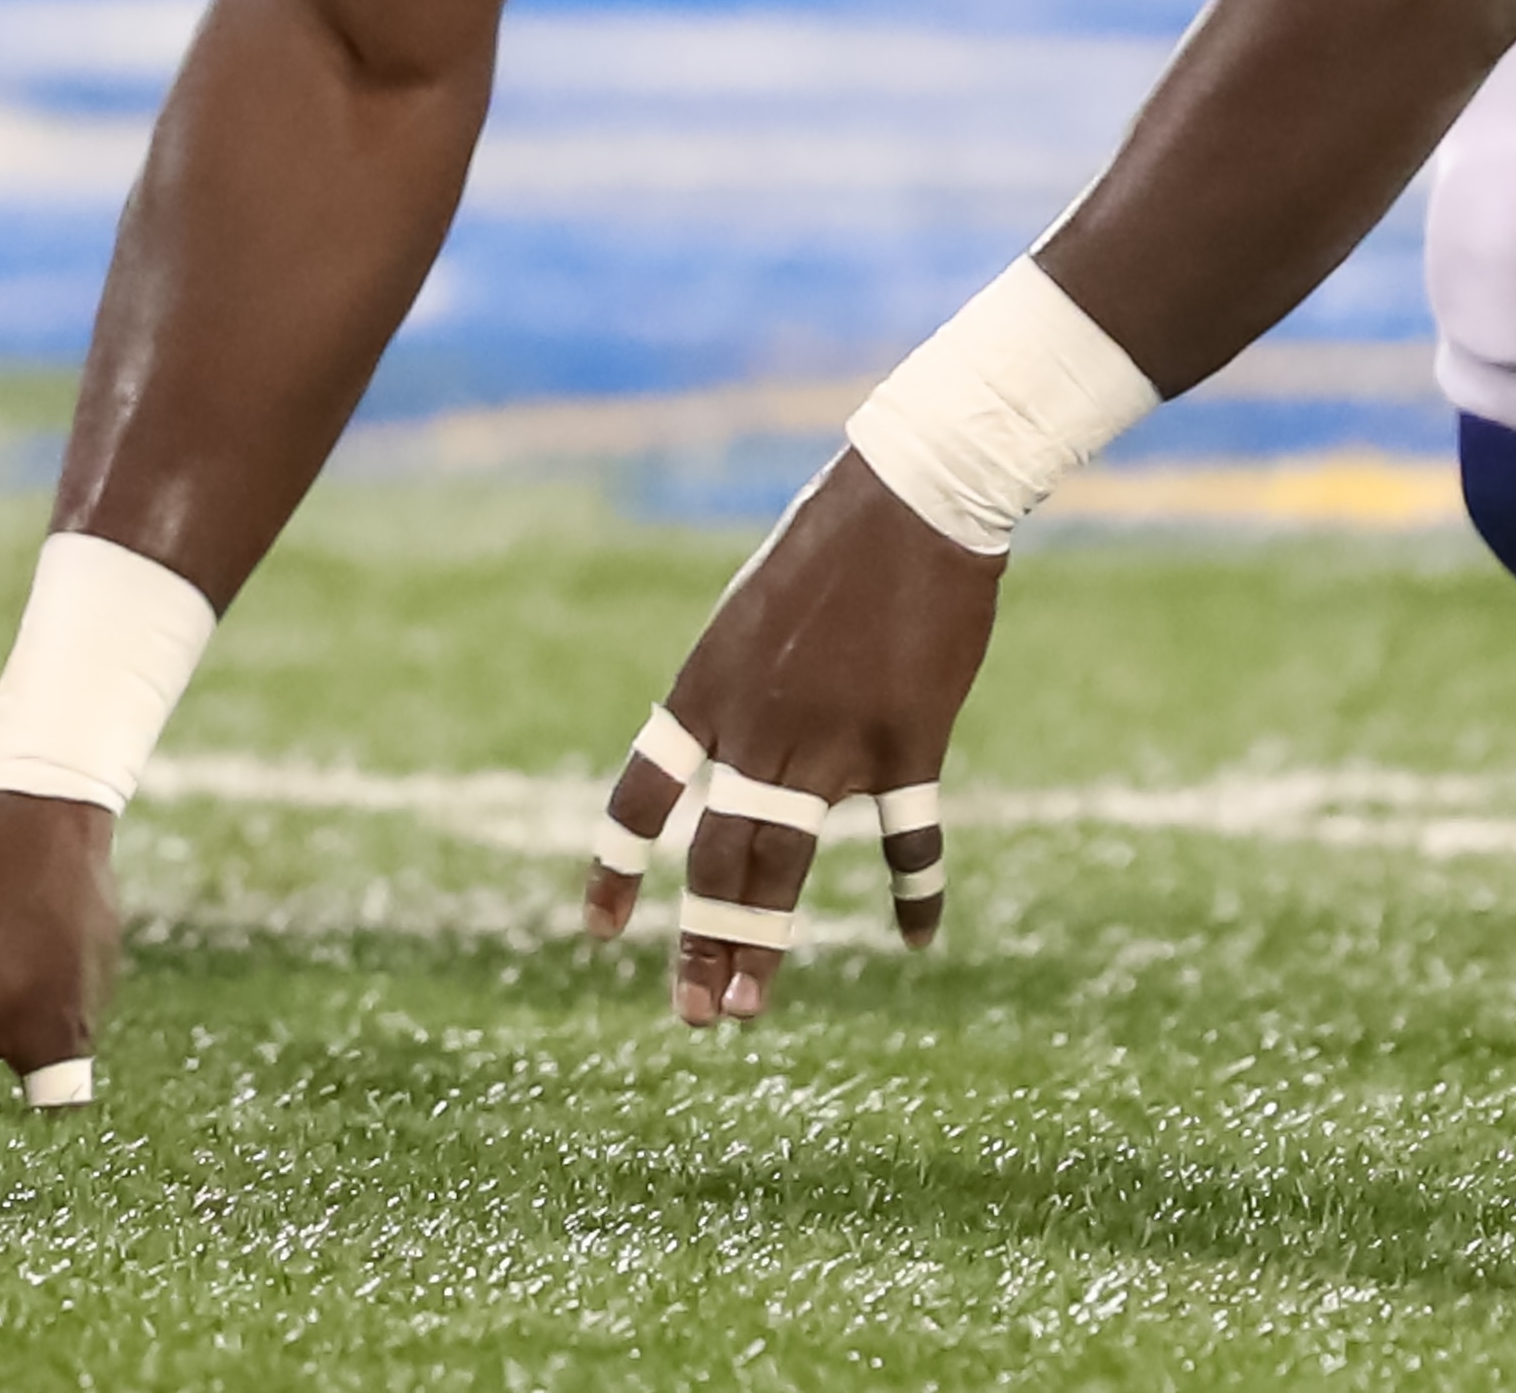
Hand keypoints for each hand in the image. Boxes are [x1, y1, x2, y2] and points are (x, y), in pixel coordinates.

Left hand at [583, 449, 998, 1023]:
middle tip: (696, 1016)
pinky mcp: (908, 740)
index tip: (599, 933)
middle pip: (715, 858)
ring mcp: (832, 742)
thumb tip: (740, 755)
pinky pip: (908, 837)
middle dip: (701, 942)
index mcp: (707, 688)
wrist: (915, 499)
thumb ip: (743, 693)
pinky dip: (915, 892)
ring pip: (784, 867)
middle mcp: (757, 727)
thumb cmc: (835, 541)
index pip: (641, 798)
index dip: (616, 869)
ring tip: (746, 1009)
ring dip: (762, 945)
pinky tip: (915, 940)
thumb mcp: (757, 612)